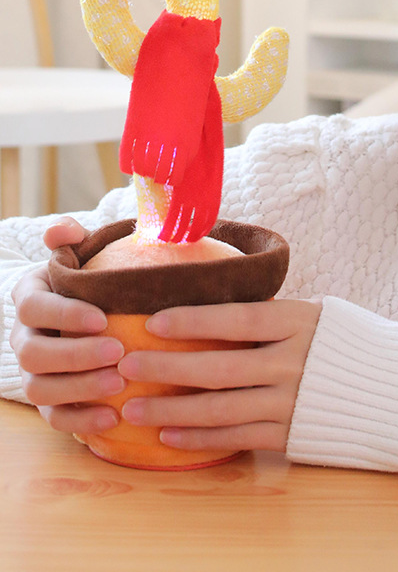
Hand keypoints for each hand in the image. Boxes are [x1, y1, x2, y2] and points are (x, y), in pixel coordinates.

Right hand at [9, 217, 124, 434]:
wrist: (93, 308)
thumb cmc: (91, 276)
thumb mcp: (81, 251)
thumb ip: (71, 236)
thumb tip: (62, 231)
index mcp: (30, 297)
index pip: (34, 307)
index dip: (65, 315)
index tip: (104, 318)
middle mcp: (24, 337)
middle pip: (34, 353)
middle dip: (76, 355)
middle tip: (118, 352)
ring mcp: (34, 372)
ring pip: (41, 388)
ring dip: (79, 388)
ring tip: (118, 383)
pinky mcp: (50, 401)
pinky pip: (56, 417)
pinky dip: (81, 420)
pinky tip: (114, 416)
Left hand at [118, 299, 321, 453]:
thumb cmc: (348, 345)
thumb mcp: (316, 316)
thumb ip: (271, 318)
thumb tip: (215, 312)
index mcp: (298, 323)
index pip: (238, 319)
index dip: (194, 320)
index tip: (152, 322)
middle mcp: (293, 363)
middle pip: (221, 367)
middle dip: (168, 367)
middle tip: (126, 366)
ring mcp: (293, 402)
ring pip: (222, 409)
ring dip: (173, 409)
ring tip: (134, 408)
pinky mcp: (293, 435)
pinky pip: (238, 438)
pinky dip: (201, 438)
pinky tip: (169, 436)